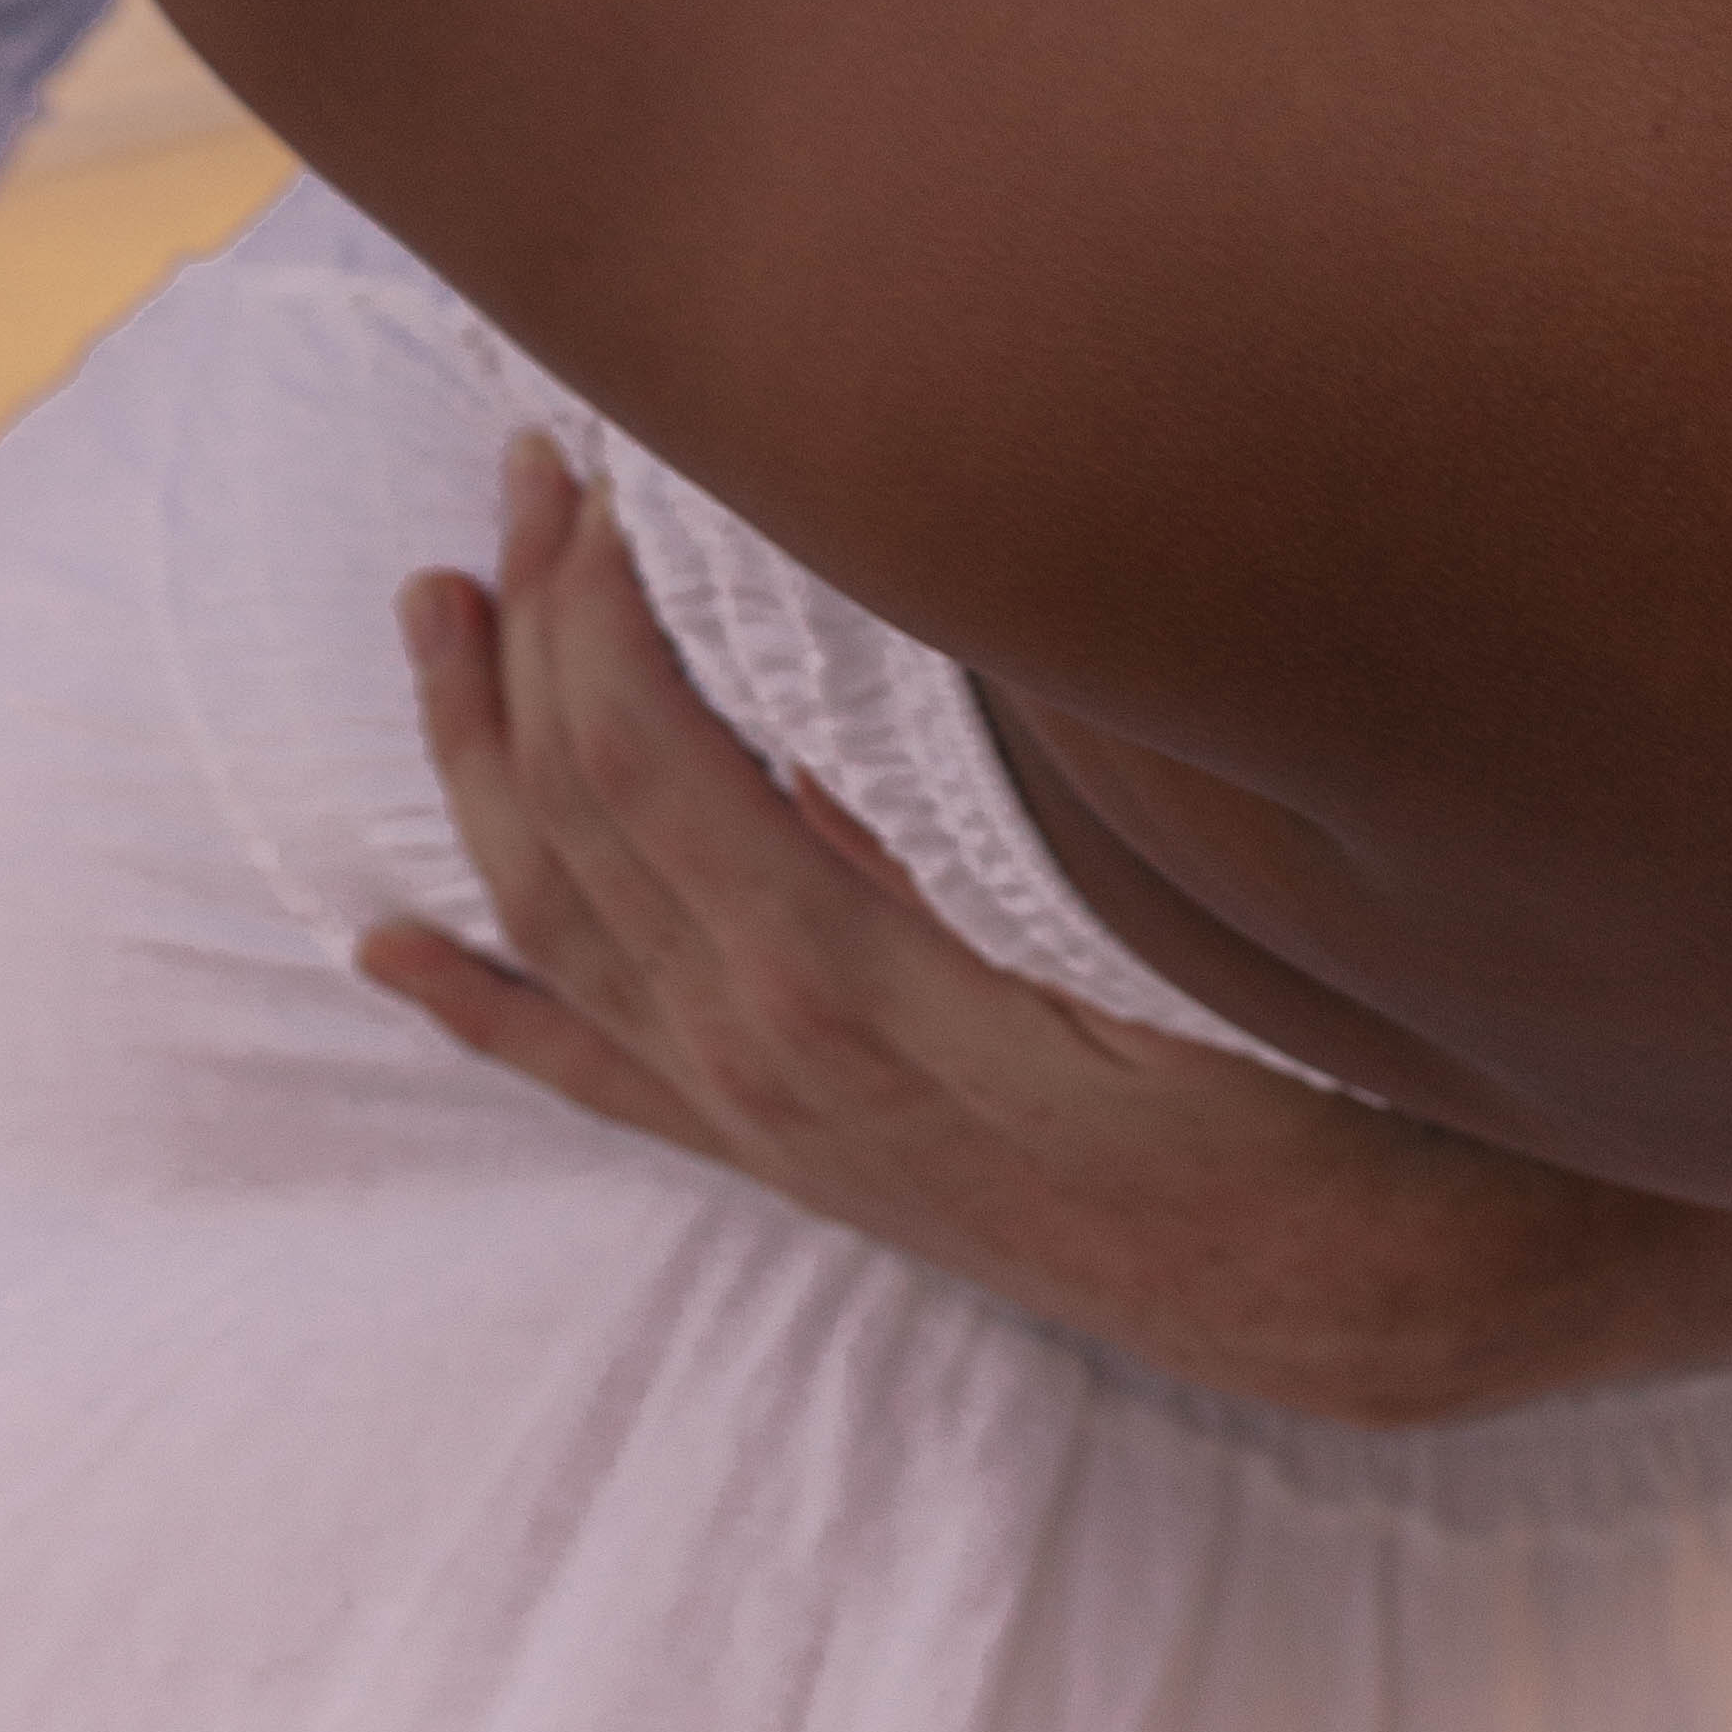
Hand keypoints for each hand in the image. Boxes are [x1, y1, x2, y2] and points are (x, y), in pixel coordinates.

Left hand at [366, 444, 1731, 1427]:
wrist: (1338, 1283)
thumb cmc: (1275, 1055)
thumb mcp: (1146, 888)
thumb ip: (992, 781)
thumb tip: (857, 624)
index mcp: (825, 977)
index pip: (637, 749)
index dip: (596, 595)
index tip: (590, 449)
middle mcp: (755, 1055)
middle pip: (571, 810)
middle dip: (530, 628)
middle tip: (521, 463)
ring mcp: (759, 1115)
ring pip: (555, 916)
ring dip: (479, 759)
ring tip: (435, 611)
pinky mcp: (790, 1153)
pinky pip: (593, 1065)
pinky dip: (482, 999)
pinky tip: (393, 951)